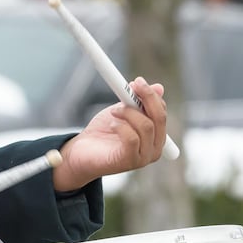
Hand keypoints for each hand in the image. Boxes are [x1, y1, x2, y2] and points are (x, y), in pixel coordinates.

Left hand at [52, 78, 167, 190]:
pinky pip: (132, 139)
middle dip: (146, 98)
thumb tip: (159, 87)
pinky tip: (112, 124)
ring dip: (128, 113)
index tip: (137, 81)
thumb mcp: (122, 112)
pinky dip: (121, 127)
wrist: (81, 152)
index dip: (151, 95)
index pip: (161, 112)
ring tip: (113, 111)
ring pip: (146, 126)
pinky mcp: (130, 161)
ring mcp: (144, 157)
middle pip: (159, 118)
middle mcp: (155, 148)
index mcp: (156, 136)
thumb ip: (139, 102)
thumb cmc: (103, 132)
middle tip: (131, 85)